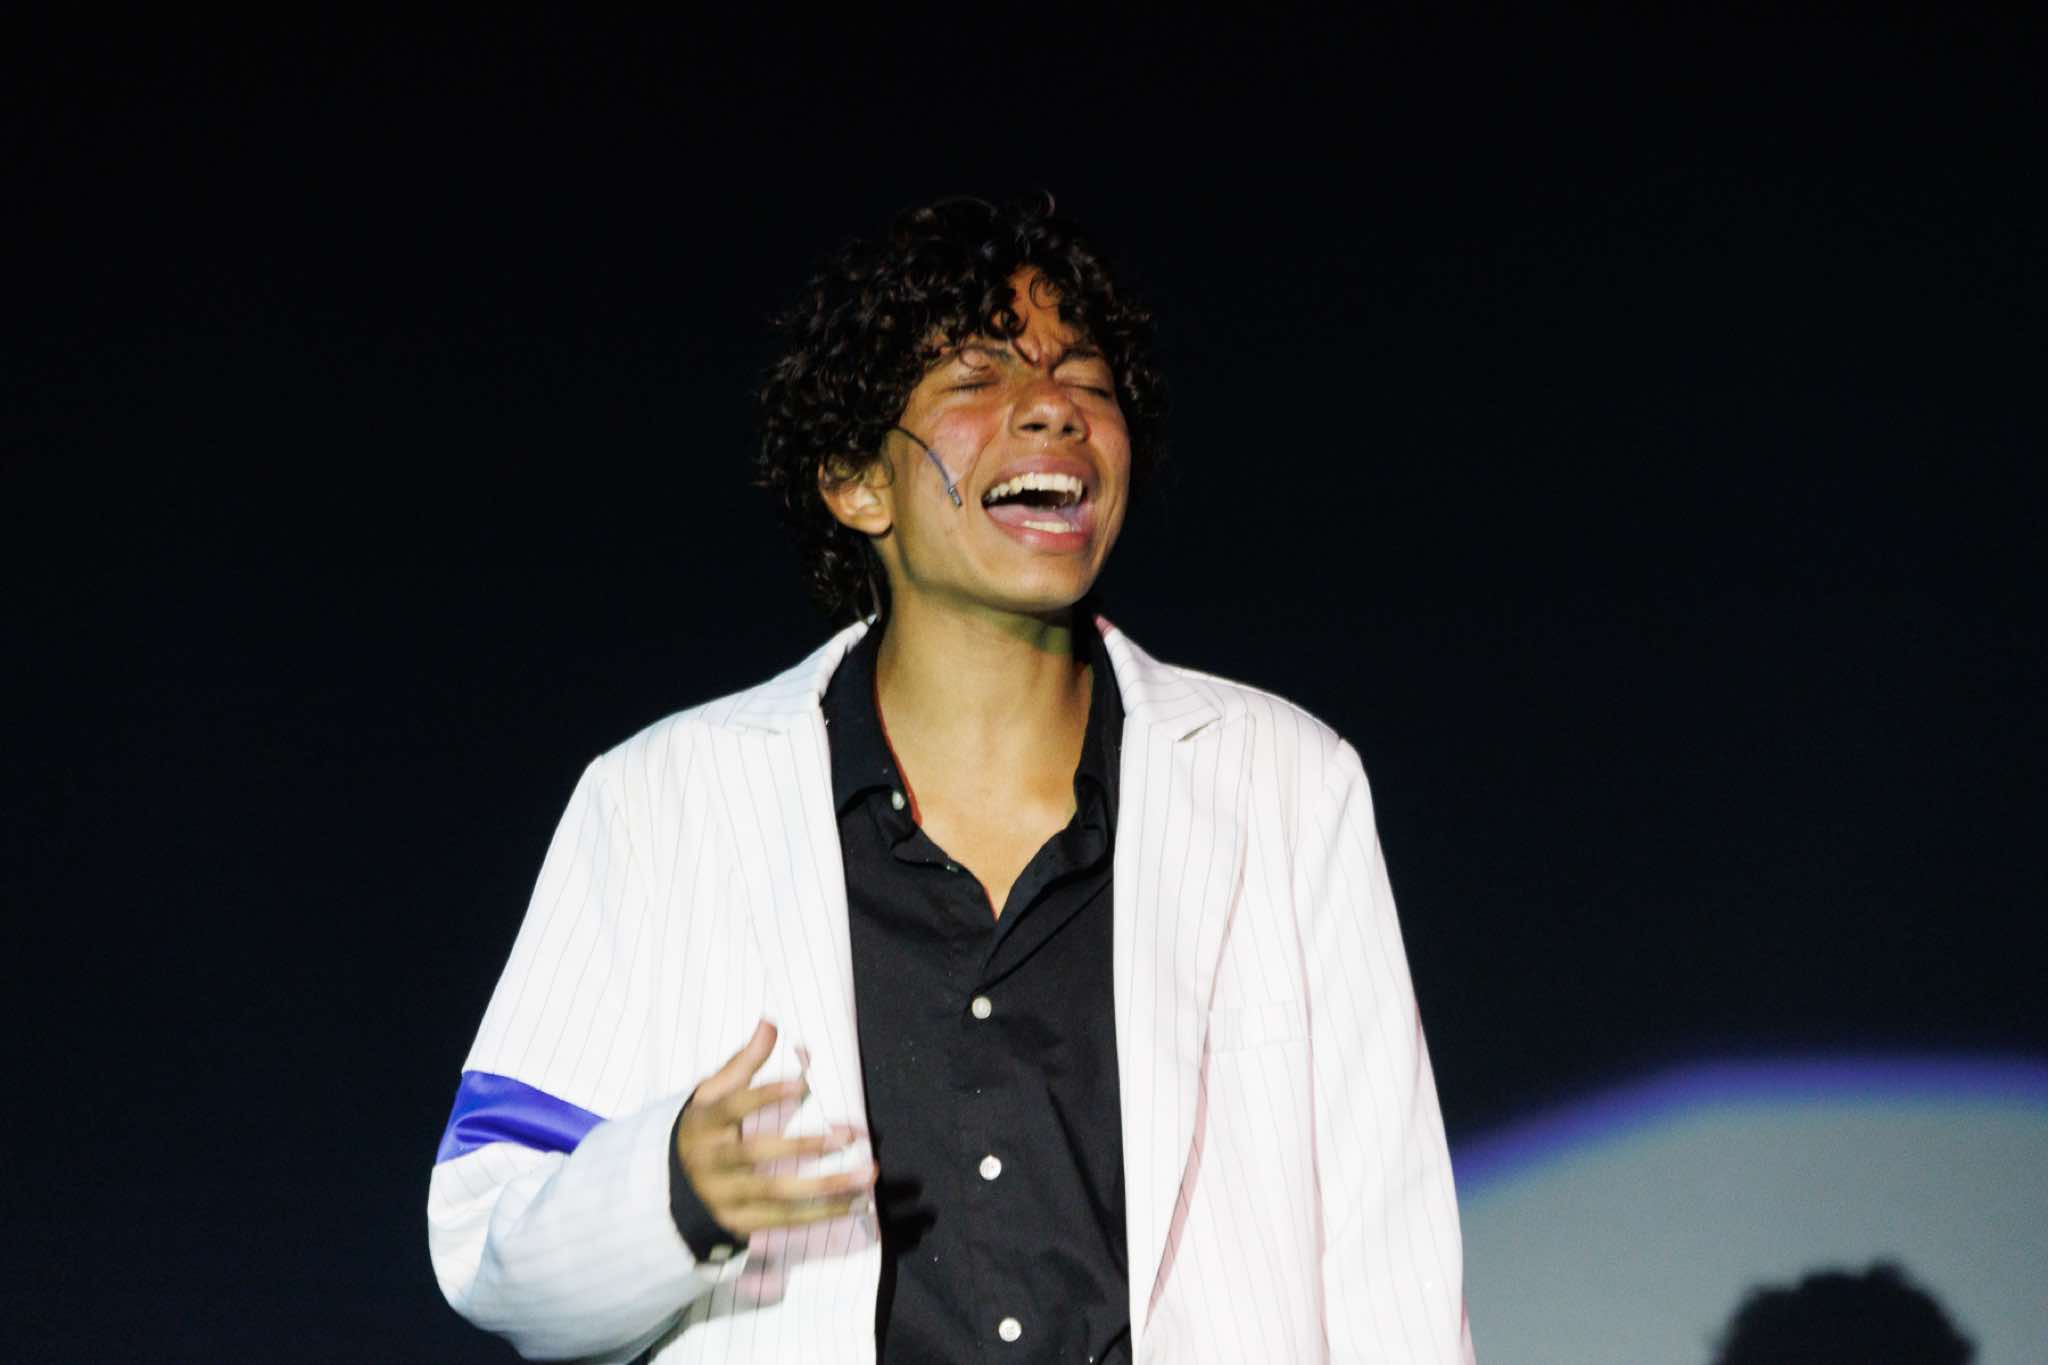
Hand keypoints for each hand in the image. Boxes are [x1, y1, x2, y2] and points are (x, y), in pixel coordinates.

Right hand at [674, 1020, 875, 1237]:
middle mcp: (711, 1163)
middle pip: (756, 1154)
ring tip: (866, 1174)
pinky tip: (857, 1202)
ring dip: (826, 1185)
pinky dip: (824, 1213)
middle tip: (848, 1134)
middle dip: (804, 1147)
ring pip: (777, 1195)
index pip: (733, 1107)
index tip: (802, 1082)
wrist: (671, 1184)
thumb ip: (745, 1062)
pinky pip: (786, 1220)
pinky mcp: (741, 1224)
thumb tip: (770, 1023)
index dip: (765, 1096)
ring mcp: (725, 1197)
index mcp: (704, 1123)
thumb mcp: (714, 1092)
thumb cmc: (707, 1126)